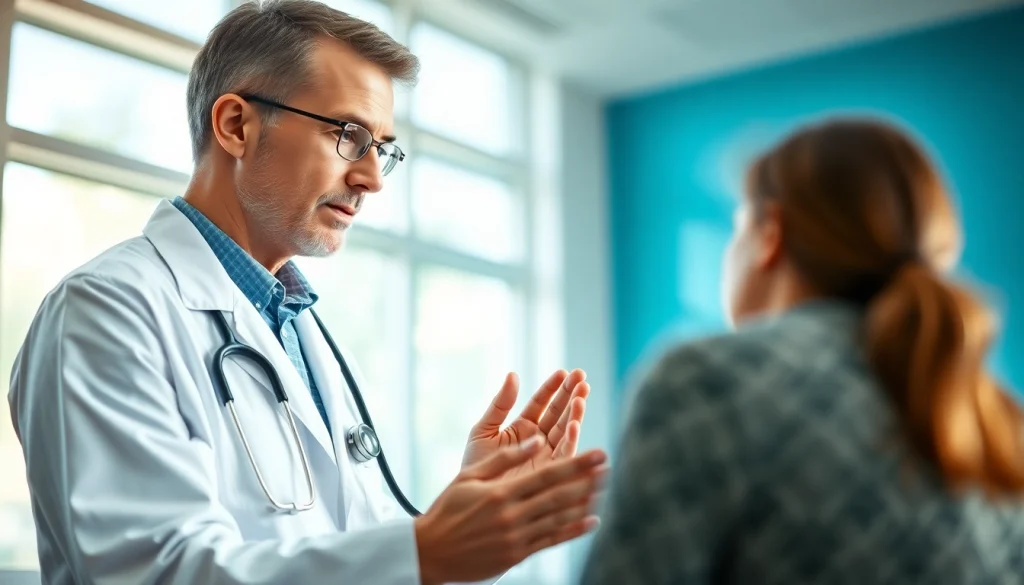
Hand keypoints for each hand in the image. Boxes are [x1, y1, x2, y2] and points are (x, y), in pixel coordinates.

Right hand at [415, 438, 606, 584]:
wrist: (431, 552)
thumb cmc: (448, 508)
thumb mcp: (470, 476)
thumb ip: (504, 458)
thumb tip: (535, 439)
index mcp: (501, 493)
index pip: (548, 475)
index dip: (577, 464)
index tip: (598, 454)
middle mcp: (512, 516)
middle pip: (559, 496)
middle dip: (587, 480)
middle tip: (608, 467)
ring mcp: (516, 538)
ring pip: (559, 518)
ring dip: (584, 503)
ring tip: (603, 488)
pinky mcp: (517, 555)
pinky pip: (551, 541)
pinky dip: (573, 531)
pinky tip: (590, 521)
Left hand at [462, 369, 589, 479]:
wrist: (472, 499)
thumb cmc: (476, 465)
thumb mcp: (484, 430)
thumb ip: (500, 405)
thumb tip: (513, 375)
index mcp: (522, 427)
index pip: (541, 402)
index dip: (552, 387)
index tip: (563, 372)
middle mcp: (538, 440)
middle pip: (558, 413)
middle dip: (571, 395)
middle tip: (581, 376)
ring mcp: (546, 456)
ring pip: (566, 430)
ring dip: (575, 413)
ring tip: (581, 396)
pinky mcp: (551, 474)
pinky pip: (565, 455)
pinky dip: (571, 439)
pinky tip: (574, 424)